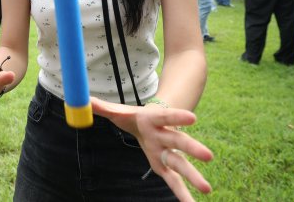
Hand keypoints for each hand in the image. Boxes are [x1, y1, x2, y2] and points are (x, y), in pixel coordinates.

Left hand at [90, 97, 212, 200]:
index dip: (178, 117)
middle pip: (180, 142)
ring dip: (193, 176)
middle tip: (208, 156)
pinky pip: (175, 181)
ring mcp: (168, 152)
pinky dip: (183, 194)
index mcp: (155, 120)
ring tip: (207, 189)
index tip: (193, 118)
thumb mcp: (120, 111)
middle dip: (193, 148)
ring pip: (181, 164)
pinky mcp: (166, 166)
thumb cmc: (134, 116)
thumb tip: (84, 100)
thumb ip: (103, 108)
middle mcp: (165, 136)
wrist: (152, 119)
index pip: (167, 116)